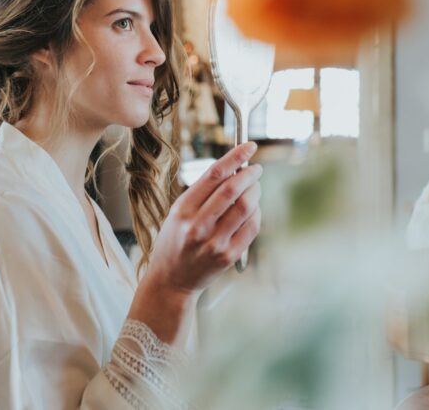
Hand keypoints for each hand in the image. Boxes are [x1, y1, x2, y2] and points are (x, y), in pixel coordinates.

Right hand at [142, 142, 262, 297]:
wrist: (171, 281)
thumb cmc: (175, 241)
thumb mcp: (177, 213)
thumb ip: (202, 193)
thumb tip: (234, 168)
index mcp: (183, 210)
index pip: (214, 174)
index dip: (235, 156)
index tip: (249, 146)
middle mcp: (198, 225)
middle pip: (233, 189)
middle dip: (250, 174)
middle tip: (256, 169)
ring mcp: (214, 243)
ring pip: (247, 206)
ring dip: (255, 191)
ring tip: (254, 188)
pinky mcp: (229, 256)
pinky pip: (252, 227)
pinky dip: (257, 213)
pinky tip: (253, 209)